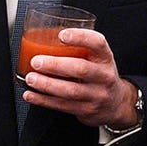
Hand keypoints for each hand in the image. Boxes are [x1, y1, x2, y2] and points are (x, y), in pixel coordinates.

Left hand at [21, 28, 139, 128]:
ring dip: (47, 85)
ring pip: (71, 91)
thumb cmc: (99, 75)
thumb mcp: (97, 59)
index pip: (98, 43)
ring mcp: (96, 95)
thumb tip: (44, 37)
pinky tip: (31, 94)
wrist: (115, 104)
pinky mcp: (86, 110)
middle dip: (55, 65)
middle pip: (81, 69)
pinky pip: (62, 105)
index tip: (62, 35)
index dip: (80, 37)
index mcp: (105, 58)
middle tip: (36, 61)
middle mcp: (104, 76)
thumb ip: (79, 48)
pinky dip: (43, 100)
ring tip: (31, 78)